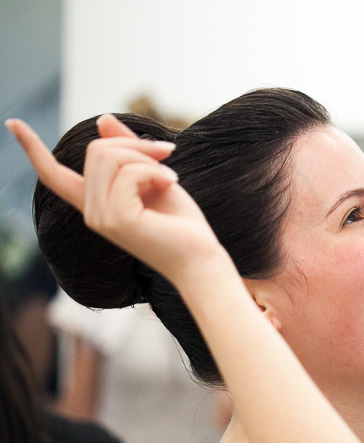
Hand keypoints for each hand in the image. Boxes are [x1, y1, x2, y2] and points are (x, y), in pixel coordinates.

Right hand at [5, 115, 225, 287]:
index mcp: (96, 204)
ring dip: (147, 157)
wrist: (201, 258)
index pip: (53, 175)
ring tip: (171, 176)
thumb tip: (102, 118)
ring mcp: (100, 217)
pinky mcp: (117, 219)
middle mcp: (91, 212)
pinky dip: (155, 171)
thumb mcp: (155, 178)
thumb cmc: (182, 224)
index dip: (32, 149)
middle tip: (168, 153)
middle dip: (135, 143)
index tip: (12, 123)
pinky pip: (129, 173)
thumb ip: (130, 152)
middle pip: (96, 151)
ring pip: (109, 157)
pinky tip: (172, 184)